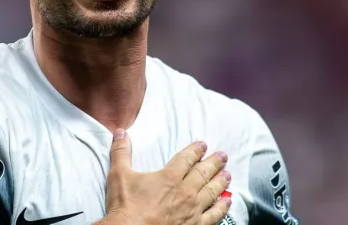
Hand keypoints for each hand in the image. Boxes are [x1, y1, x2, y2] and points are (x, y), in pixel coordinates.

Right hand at [103, 129, 231, 224]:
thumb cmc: (125, 206)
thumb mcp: (119, 175)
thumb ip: (121, 152)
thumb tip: (120, 132)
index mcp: (169, 177)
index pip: (187, 159)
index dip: (196, 150)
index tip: (203, 145)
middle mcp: (185, 192)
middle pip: (204, 173)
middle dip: (214, 163)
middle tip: (223, 156)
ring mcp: (192, 210)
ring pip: (212, 192)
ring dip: (221, 182)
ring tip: (228, 174)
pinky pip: (214, 215)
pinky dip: (222, 207)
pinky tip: (227, 201)